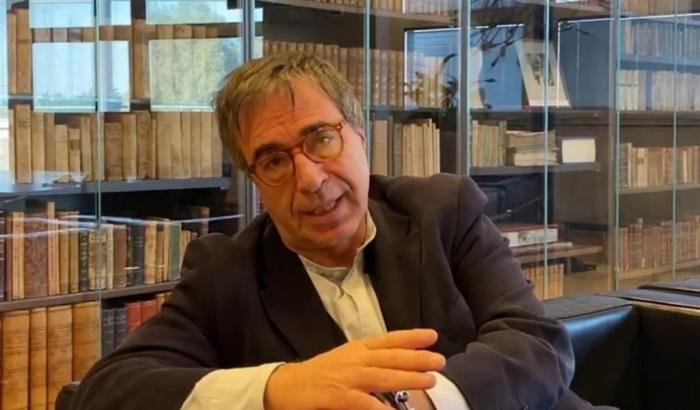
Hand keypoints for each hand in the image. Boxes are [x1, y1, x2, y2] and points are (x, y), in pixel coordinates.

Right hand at [263, 329, 445, 409]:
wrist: (284, 387)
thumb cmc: (318, 375)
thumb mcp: (344, 360)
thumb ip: (368, 360)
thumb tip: (396, 363)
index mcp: (357, 349)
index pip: (388, 340)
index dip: (411, 337)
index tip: (432, 336)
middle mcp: (354, 359)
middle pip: (391, 357)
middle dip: (417, 358)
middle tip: (440, 360)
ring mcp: (347, 378)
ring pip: (383, 377)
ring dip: (408, 378)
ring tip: (429, 380)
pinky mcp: (337, 397)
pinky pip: (364, 403)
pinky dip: (380, 408)